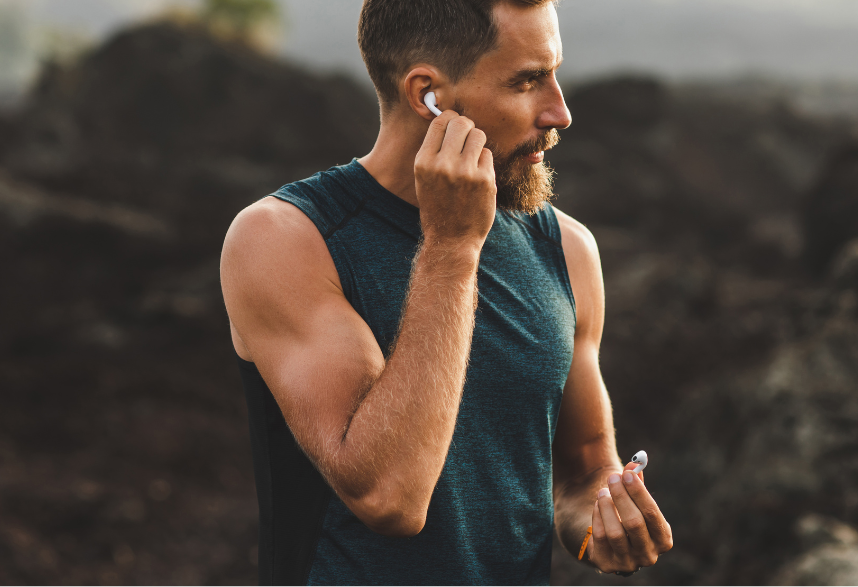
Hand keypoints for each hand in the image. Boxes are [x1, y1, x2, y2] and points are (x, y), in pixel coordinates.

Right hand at [414, 110, 495, 246]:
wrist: (451, 240)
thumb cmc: (438, 206)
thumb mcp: (424, 178)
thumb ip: (434, 151)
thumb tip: (450, 119)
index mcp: (423, 162)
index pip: (440, 121)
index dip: (450, 119)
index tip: (453, 125)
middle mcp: (443, 164)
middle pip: (461, 122)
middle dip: (466, 127)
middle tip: (466, 139)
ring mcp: (466, 172)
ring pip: (478, 135)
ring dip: (477, 143)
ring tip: (471, 159)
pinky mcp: (485, 180)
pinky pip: (487, 155)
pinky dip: (484, 162)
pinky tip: (477, 177)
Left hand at [587, 462, 672, 573]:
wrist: (611, 540)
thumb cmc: (629, 514)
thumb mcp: (635, 500)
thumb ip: (636, 482)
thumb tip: (634, 464)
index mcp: (663, 539)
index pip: (652, 514)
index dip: (639, 492)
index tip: (627, 474)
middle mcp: (649, 555)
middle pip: (634, 523)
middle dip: (622, 496)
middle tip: (612, 477)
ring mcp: (628, 563)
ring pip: (615, 532)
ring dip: (607, 506)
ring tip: (602, 491)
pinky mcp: (607, 564)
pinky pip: (600, 537)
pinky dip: (598, 517)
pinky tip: (598, 505)